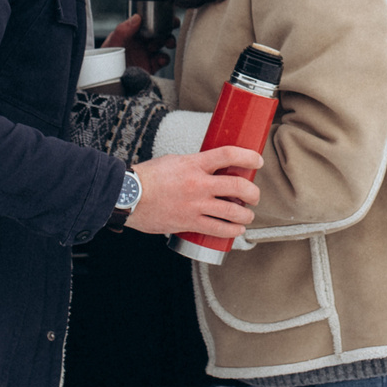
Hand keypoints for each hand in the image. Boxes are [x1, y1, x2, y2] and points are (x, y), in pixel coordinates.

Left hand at [104, 14, 171, 73]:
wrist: (109, 83)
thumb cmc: (106, 61)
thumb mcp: (112, 44)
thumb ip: (122, 31)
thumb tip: (137, 17)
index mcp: (132, 33)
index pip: (147, 21)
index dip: (158, 17)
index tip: (166, 15)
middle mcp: (141, 42)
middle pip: (159, 31)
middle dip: (168, 28)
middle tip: (172, 26)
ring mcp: (147, 54)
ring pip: (164, 44)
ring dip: (168, 41)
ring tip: (168, 43)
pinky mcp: (151, 66)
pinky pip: (163, 60)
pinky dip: (165, 58)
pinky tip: (160, 59)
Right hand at [126, 146, 260, 239]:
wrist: (128, 196)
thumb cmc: (148, 177)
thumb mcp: (175, 161)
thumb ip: (195, 164)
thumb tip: (211, 168)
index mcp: (194, 164)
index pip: (229, 154)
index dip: (248, 156)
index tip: (257, 160)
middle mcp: (198, 184)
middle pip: (238, 187)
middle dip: (253, 193)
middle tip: (254, 196)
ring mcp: (195, 205)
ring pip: (233, 212)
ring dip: (246, 215)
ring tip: (246, 215)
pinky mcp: (189, 223)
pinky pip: (218, 230)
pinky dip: (232, 231)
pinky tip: (236, 230)